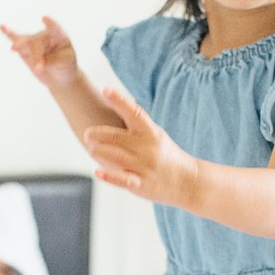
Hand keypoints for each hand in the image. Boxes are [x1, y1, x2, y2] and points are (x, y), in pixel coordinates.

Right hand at [0, 16, 79, 88]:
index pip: (55, 29)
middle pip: (37, 42)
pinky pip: (16, 39)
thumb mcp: (65, 64)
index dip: (50, 24)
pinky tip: (2, 27)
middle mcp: (45, 36)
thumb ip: (52, 62)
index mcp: (60, 36)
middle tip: (39, 69)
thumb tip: (38, 65)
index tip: (45, 18)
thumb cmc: (65, 66)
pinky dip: (9, 34)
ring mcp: (34, 41)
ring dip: (20, 46)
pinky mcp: (25, 48)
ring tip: (14, 49)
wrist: (59, 75)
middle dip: (36, 56)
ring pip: (25, 42)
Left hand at [83, 87, 199, 207]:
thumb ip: (138, 125)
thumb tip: (119, 104)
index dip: (120, 101)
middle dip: (99, 134)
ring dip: (99, 151)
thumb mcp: (156, 135)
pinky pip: (123, 179)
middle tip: (87, 133)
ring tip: (90, 148)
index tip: (106, 90)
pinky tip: (98, 172)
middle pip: (118, 137)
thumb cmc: (166, 155)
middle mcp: (148, 148)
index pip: (135, 113)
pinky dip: (110, 176)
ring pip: (117, 156)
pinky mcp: (142, 184)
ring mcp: (145, 166)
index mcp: (151, 133)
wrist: (188, 181)